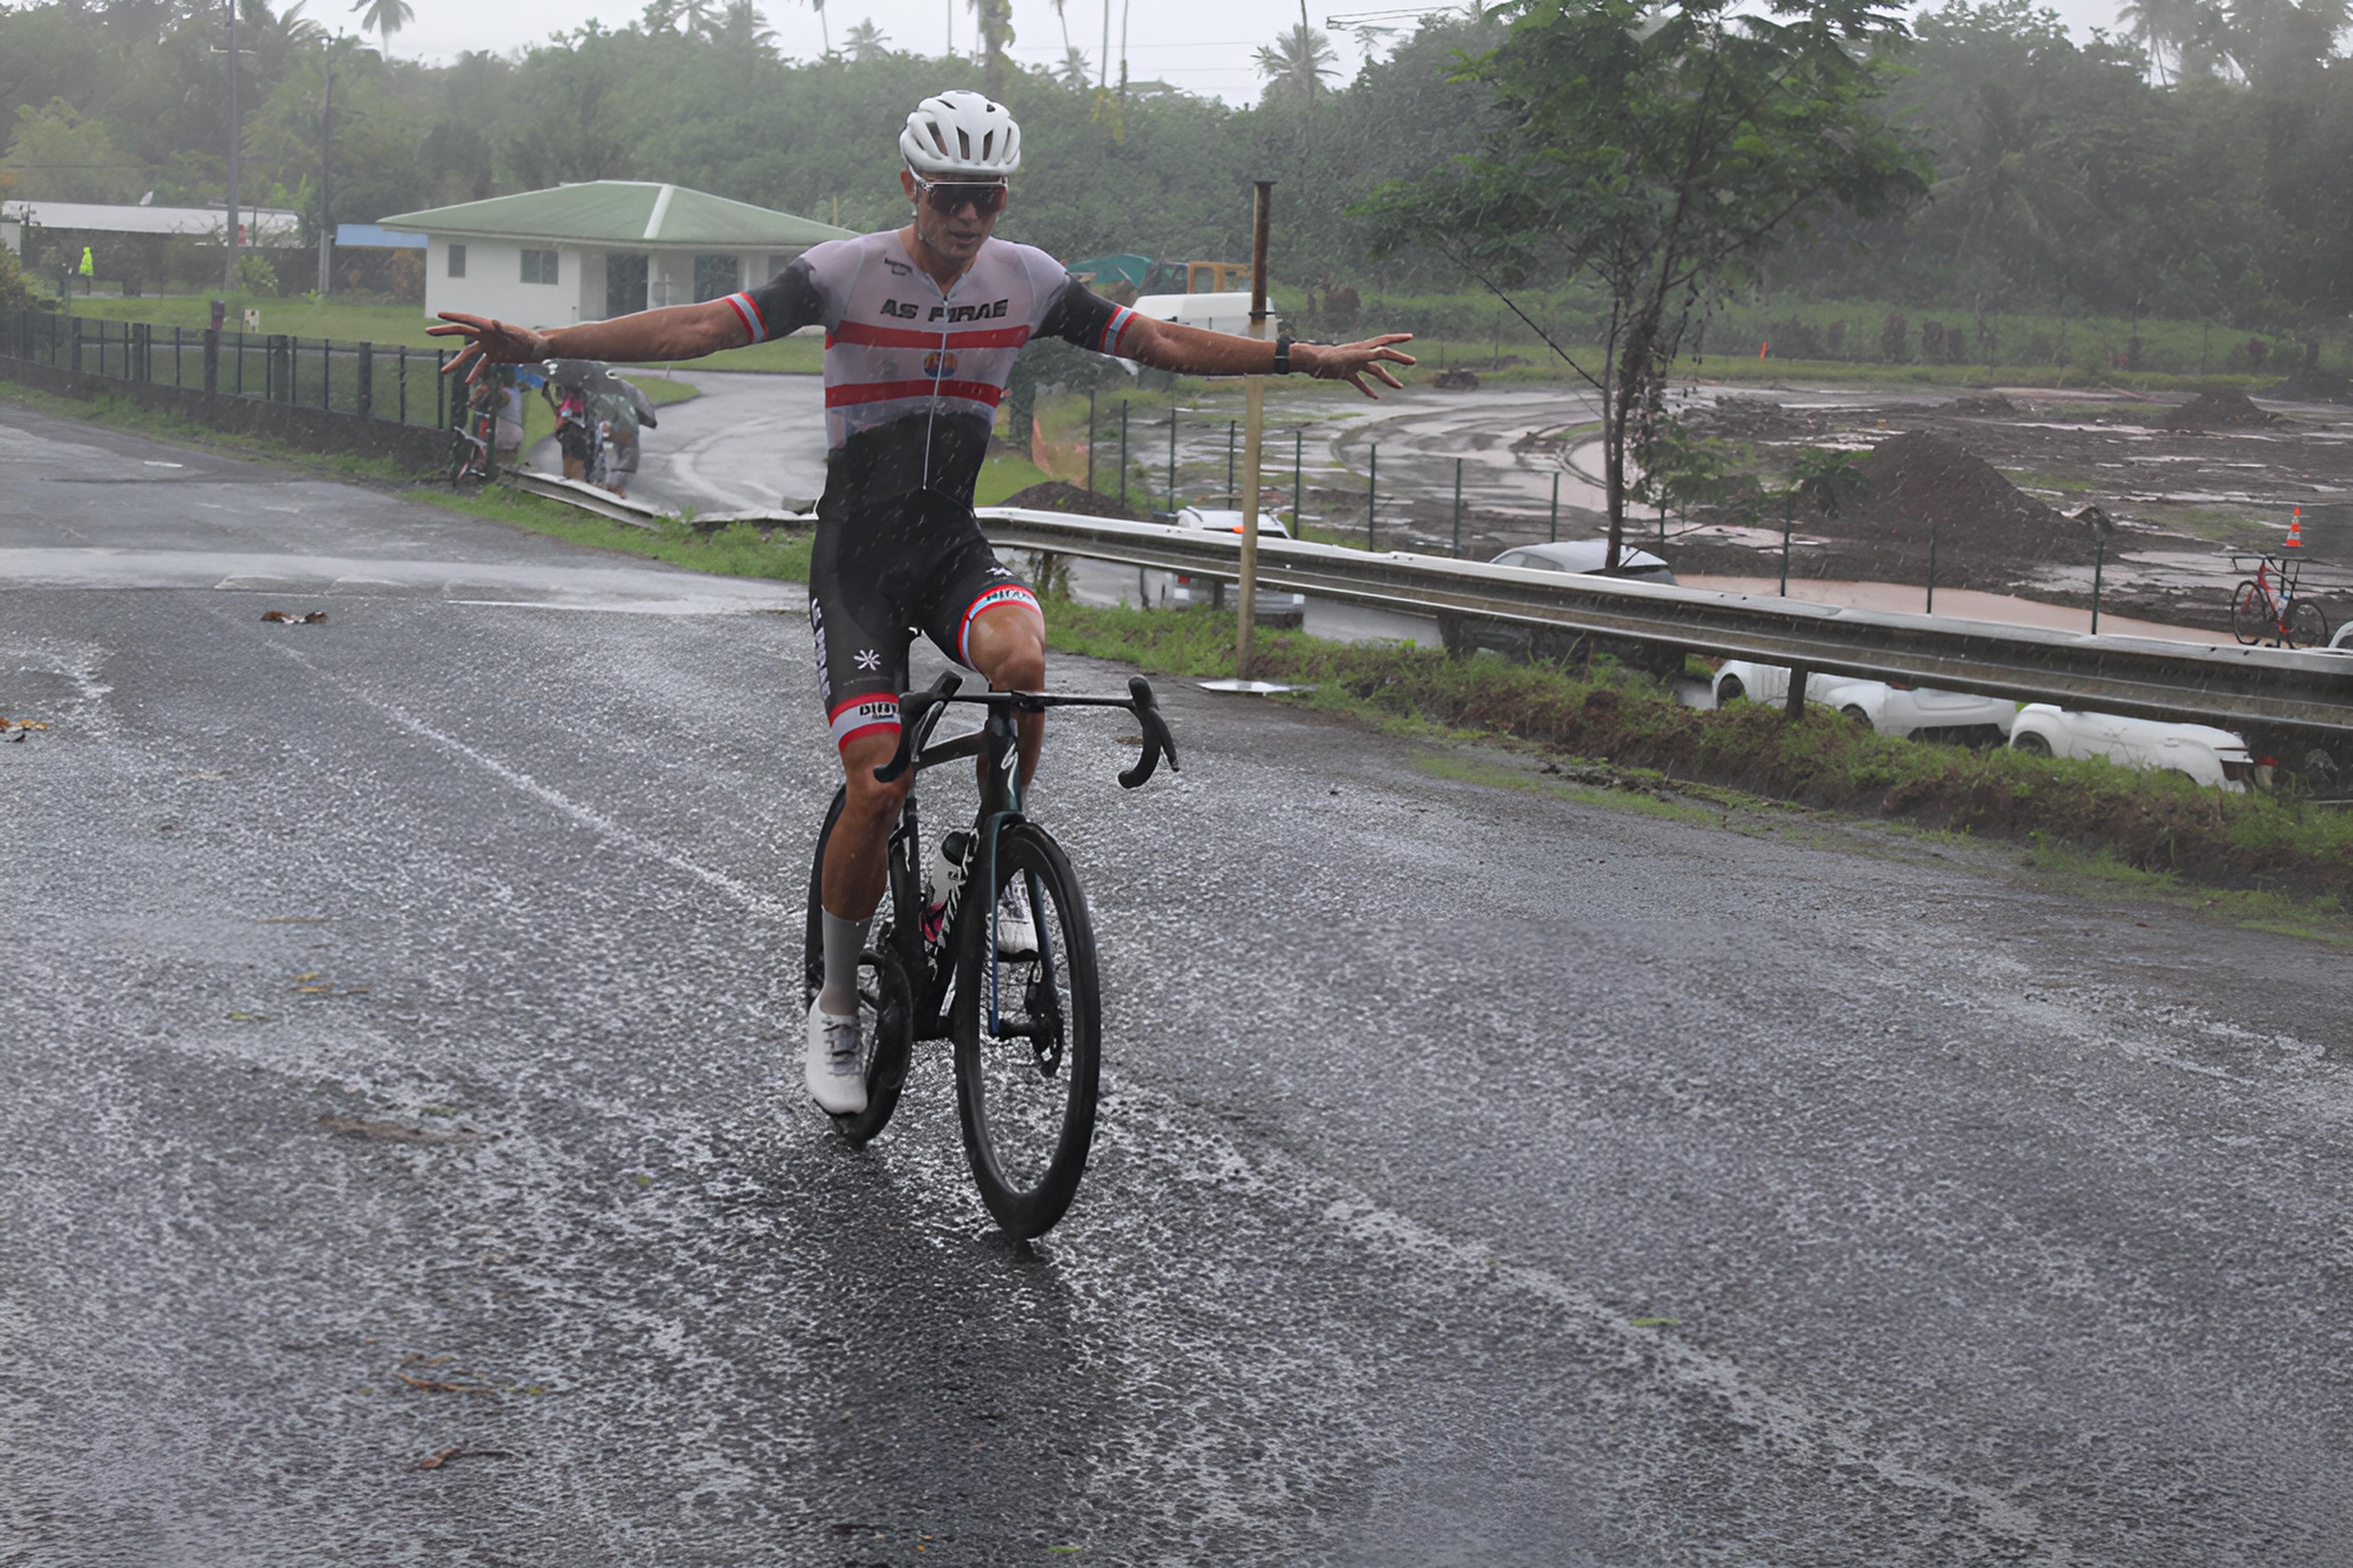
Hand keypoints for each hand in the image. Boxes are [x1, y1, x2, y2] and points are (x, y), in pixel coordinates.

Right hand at [427, 312, 549, 382]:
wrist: (540, 349)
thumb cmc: (532, 340)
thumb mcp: (521, 335)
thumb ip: (507, 329)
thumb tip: (494, 321)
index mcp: (490, 327)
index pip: (469, 320)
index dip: (454, 316)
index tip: (439, 314)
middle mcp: (486, 335)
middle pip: (462, 332)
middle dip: (445, 332)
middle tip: (428, 332)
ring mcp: (489, 346)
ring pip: (468, 353)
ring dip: (456, 362)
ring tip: (444, 371)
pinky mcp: (494, 357)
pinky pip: (480, 365)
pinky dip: (474, 373)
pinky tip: (468, 382)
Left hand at [1297, 333, 1416, 397]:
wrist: (1311, 363)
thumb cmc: (1329, 358)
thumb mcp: (1350, 356)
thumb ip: (1367, 354)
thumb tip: (1383, 351)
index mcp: (1363, 348)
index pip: (1384, 343)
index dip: (1398, 340)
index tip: (1410, 337)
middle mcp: (1361, 355)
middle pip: (1384, 357)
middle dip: (1398, 359)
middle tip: (1412, 362)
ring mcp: (1354, 365)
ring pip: (1375, 372)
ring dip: (1387, 379)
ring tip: (1400, 387)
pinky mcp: (1346, 374)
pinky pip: (1360, 383)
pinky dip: (1368, 390)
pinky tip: (1375, 397)